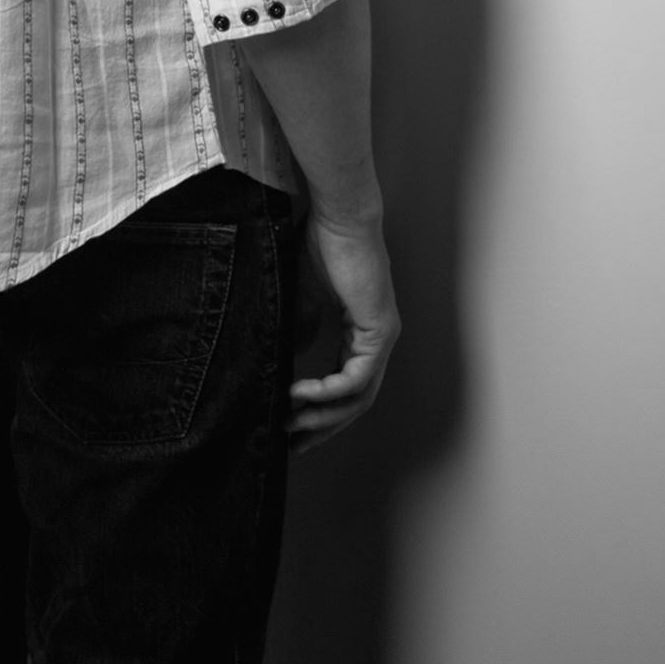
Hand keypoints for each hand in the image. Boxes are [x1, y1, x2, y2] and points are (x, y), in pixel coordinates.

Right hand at [287, 211, 399, 453]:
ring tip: (290, 425)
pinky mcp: (379, 331)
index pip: (344, 386)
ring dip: (322, 416)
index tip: (288, 428)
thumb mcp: (298, 298)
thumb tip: (282, 365)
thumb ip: (297, 331)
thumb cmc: (317, 246)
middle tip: (291, 447)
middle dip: (320, 428)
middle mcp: (376, 341)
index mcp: (359, 333)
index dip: (317, 412)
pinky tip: (301, 394)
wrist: (336, 216)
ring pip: (357, 397)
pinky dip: (328, 391)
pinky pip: (356, 378)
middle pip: (354, 402)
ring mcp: (382, 338)